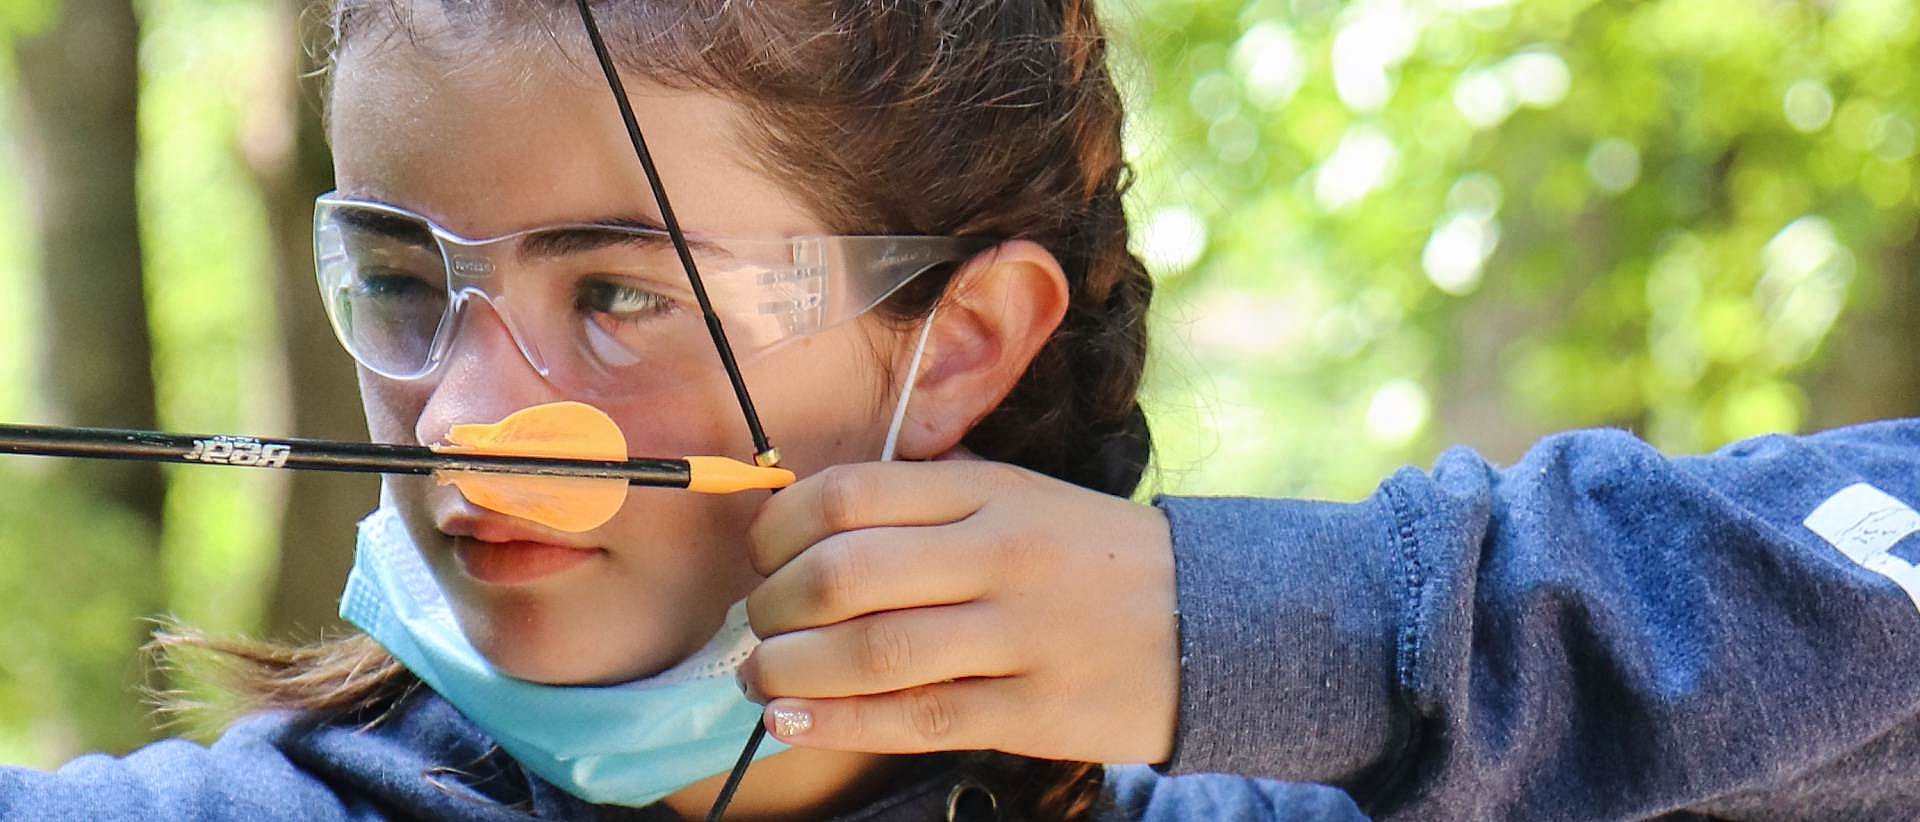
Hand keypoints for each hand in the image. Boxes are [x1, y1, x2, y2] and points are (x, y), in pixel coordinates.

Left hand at [738, 453, 1178, 764]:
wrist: (1222, 623)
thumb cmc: (1094, 560)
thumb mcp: (1026, 497)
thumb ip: (933, 497)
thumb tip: (811, 513)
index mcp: (991, 491)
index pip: (849, 493)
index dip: (779, 527)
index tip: (762, 555)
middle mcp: (1001, 554)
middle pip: (845, 573)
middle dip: (774, 606)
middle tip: (759, 624)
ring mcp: (1021, 635)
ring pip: (870, 652)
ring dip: (790, 671)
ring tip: (763, 678)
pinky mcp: (1034, 711)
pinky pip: (915, 718)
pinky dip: (838, 722)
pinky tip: (794, 721)